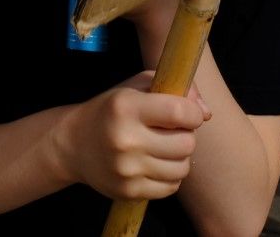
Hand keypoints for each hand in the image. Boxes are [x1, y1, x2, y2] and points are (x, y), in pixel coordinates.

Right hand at [51, 72, 209, 200]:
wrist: (74, 144)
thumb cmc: (111, 110)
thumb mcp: (136, 87)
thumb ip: (173, 89)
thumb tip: (205, 113)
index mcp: (126, 107)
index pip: (180, 112)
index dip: (193, 113)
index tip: (188, 113)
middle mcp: (125, 139)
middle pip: (186, 144)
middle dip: (185, 135)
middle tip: (171, 131)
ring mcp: (126, 169)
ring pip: (182, 168)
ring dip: (179, 157)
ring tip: (163, 148)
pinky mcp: (129, 191)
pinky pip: (170, 187)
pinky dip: (170, 176)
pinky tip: (156, 164)